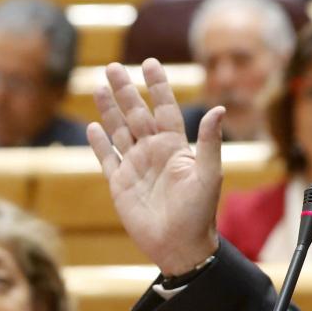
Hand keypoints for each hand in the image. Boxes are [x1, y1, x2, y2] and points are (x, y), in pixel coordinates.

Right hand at [86, 60, 224, 276]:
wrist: (179, 246)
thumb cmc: (199, 213)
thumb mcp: (208, 175)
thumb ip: (209, 142)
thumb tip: (219, 109)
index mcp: (174, 146)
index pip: (164, 108)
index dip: (157, 86)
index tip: (150, 63)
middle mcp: (153, 152)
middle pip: (136, 114)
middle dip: (125, 90)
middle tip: (112, 66)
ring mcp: (135, 167)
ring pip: (118, 131)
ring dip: (109, 109)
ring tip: (98, 87)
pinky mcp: (120, 184)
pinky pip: (107, 158)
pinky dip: (98, 143)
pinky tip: (91, 127)